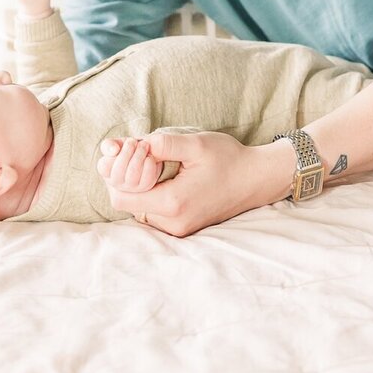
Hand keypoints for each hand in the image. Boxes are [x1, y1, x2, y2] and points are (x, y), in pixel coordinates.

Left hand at [94, 130, 293, 236]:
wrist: (256, 179)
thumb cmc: (228, 159)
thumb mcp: (195, 144)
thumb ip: (161, 144)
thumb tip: (131, 145)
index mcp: (172, 202)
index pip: (121, 198)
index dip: (116, 176)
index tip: (130, 155)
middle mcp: (173, 222)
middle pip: (129, 205)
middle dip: (128, 180)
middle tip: (142, 156)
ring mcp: (179, 229)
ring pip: (141, 210)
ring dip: (142, 189)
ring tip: (157, 166)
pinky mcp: (185, 228)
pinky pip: (156, 214)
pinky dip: (154, 197)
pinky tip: (167, 178)